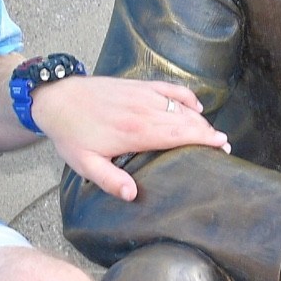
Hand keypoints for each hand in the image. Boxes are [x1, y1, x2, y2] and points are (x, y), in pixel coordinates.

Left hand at [34, 75, 229, 199]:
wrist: (57, 98)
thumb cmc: (71, 134)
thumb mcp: (85, 164)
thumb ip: (110, 180)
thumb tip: (133, 195)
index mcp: (135, 131)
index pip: (180, 134)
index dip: (205, 139)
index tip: (223, 146)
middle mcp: (144, 110)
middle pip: (187, 120)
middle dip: (208, 132)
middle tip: (223, 146)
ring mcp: (143, 95)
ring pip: (181, 106)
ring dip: (199, 119)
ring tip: (212, 133)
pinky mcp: (139, 85)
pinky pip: (170, 89)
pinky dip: (186, 97)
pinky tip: (195, 105)